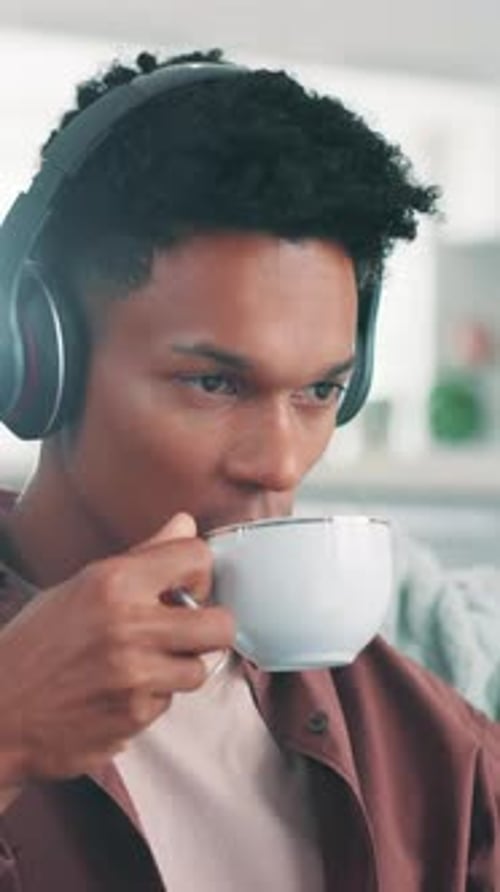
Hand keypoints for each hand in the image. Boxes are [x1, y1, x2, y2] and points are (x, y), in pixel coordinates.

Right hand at [0, 513, 234, 784]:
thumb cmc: (36, 643)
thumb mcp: (82, 585)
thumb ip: (143, 556)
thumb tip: (186, 523)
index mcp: (114, 581)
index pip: (196, 556)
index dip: (197, 573)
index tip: (182, 588)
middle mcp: (129, 625)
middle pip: (221, 624)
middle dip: (210, 627)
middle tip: (188, 630)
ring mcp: (134, 675)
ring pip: (199, 669)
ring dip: (179, 667)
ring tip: (146, 663)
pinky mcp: (134, 717)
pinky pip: (168, 703)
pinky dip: (151, 698)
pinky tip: (119, 691)